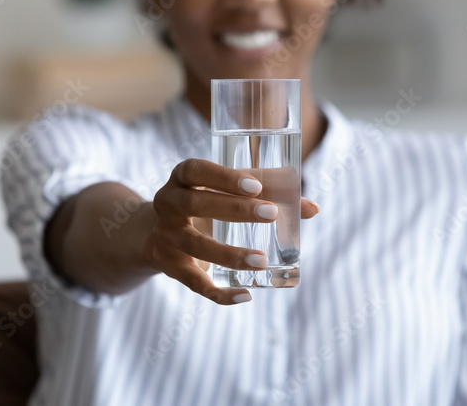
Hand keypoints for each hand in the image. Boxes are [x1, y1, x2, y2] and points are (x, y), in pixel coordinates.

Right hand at [143, 158, 318, 304]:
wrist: (154, 232)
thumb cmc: (203, 203)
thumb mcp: (224, 192)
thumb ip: (266, 193)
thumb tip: (312, 208)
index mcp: (182, 178)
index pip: (197, 171)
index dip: (224, 177)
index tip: (254, 185)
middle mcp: (168, 203)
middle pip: (196, 204)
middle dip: (235, 210)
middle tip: (271, 215)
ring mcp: (166, 236)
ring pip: (196, 245)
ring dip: (230, 254)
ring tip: (262, 260)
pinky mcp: (169, 265)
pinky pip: (193, 282)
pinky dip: (219, 292)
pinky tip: (245, 295)